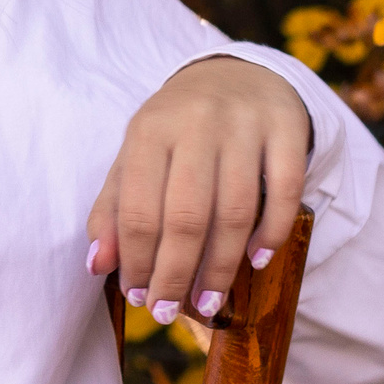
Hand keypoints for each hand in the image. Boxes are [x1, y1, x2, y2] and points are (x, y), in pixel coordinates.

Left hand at [85, 56, 310, 325]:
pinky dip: (272, 233)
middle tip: (169, 310)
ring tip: (208, 301)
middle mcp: (197, 122)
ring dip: (221, 266)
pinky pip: (285, 191)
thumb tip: (97, 265)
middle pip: (187, 216)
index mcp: (150, 129)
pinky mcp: (286, 128)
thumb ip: (114, 209)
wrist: (235, 74)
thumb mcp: (136, 156)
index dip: (137, 261)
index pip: (139, 209)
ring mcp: (245, 124)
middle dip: (176, 274)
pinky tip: (256, 260)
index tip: (138, 296)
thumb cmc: (177, 129)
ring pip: (236, 210)